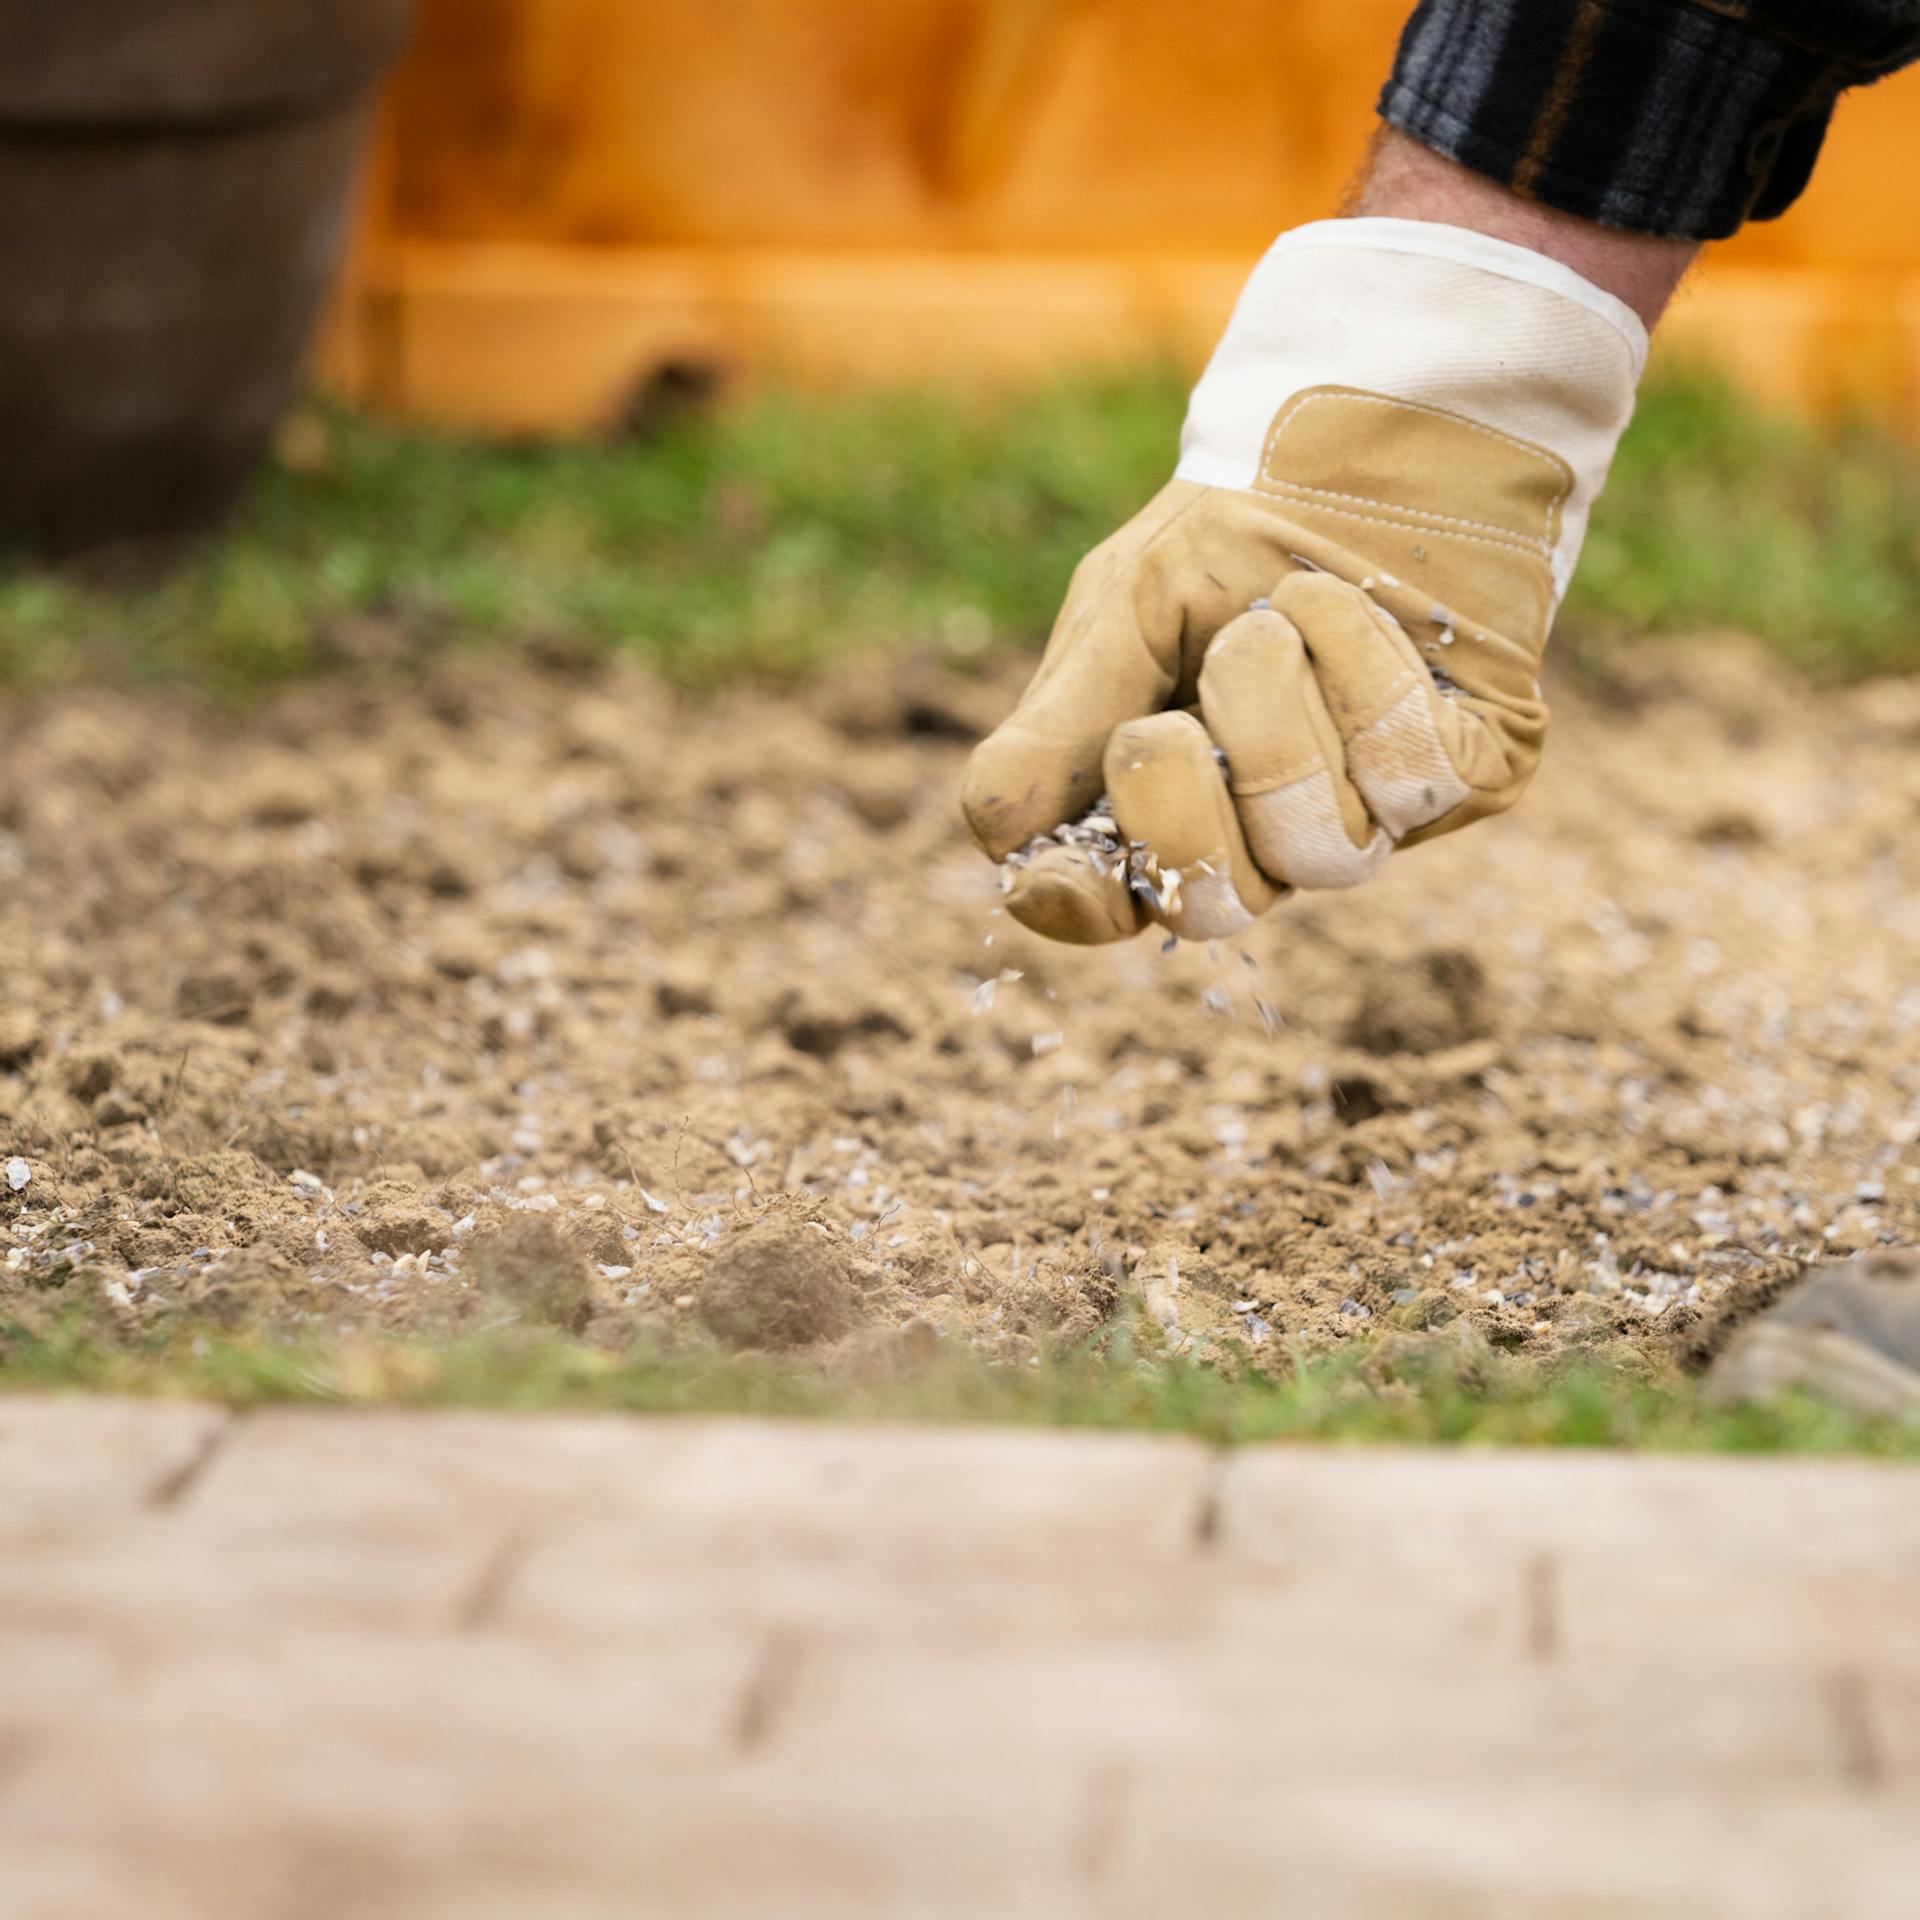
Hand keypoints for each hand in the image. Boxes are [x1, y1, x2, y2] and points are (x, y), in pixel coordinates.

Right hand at [961, 214, 1647, 945]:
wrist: (1378, 429)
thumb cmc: (1237, 528)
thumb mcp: (1124, 609)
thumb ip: (1061, 722)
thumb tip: (994, 827)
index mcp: (1161, 804)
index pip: (1108, 907)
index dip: (1078, 904)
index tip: (1059, 870)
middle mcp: (1263, 833)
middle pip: (1213, 909)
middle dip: (1178, 807)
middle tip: (1167, 719)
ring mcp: (1370, 814)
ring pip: (1316, 849)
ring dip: (1273, 711)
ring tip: (1271, 618)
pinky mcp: (1470, 775)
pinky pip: (1407, 774)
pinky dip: (1360, 668)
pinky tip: (1339, 602)